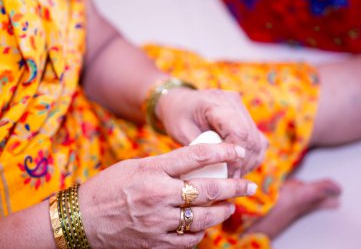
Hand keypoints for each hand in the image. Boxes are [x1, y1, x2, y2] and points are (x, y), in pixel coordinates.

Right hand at [79, 143, 256, 248]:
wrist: (82, 220)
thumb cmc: (107, 189)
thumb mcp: (134, 167)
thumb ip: (164, 167)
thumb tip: (193, 167)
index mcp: (152, 170)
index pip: (195, 156)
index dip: (222, 153)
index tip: (237, 152)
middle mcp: (158, 195)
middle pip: (206, 189)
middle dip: (233, 187)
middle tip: (249, 185)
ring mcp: (158, 222)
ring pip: (203, 218)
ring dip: (221, 212)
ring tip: (230, 206)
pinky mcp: (156, 244)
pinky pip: (188, 240)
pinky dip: (200, 232)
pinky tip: (204, 225)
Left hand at [157, 88, 267, 177]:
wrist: (179, 102)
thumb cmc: (176, 116)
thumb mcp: (181, 132)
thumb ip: (200, 151)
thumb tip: (216, 176)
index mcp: (216, 103)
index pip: (238, 132)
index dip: (237, 158)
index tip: (228, 178)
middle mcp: (233, 102)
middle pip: (251, 138)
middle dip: (243, 164)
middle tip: (231, 183)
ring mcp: (241, 108)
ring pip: (258, 141)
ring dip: (249, 163)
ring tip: (234, 178)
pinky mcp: (246, 117)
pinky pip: (257, 141)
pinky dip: (251, 157)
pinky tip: (238, 168)